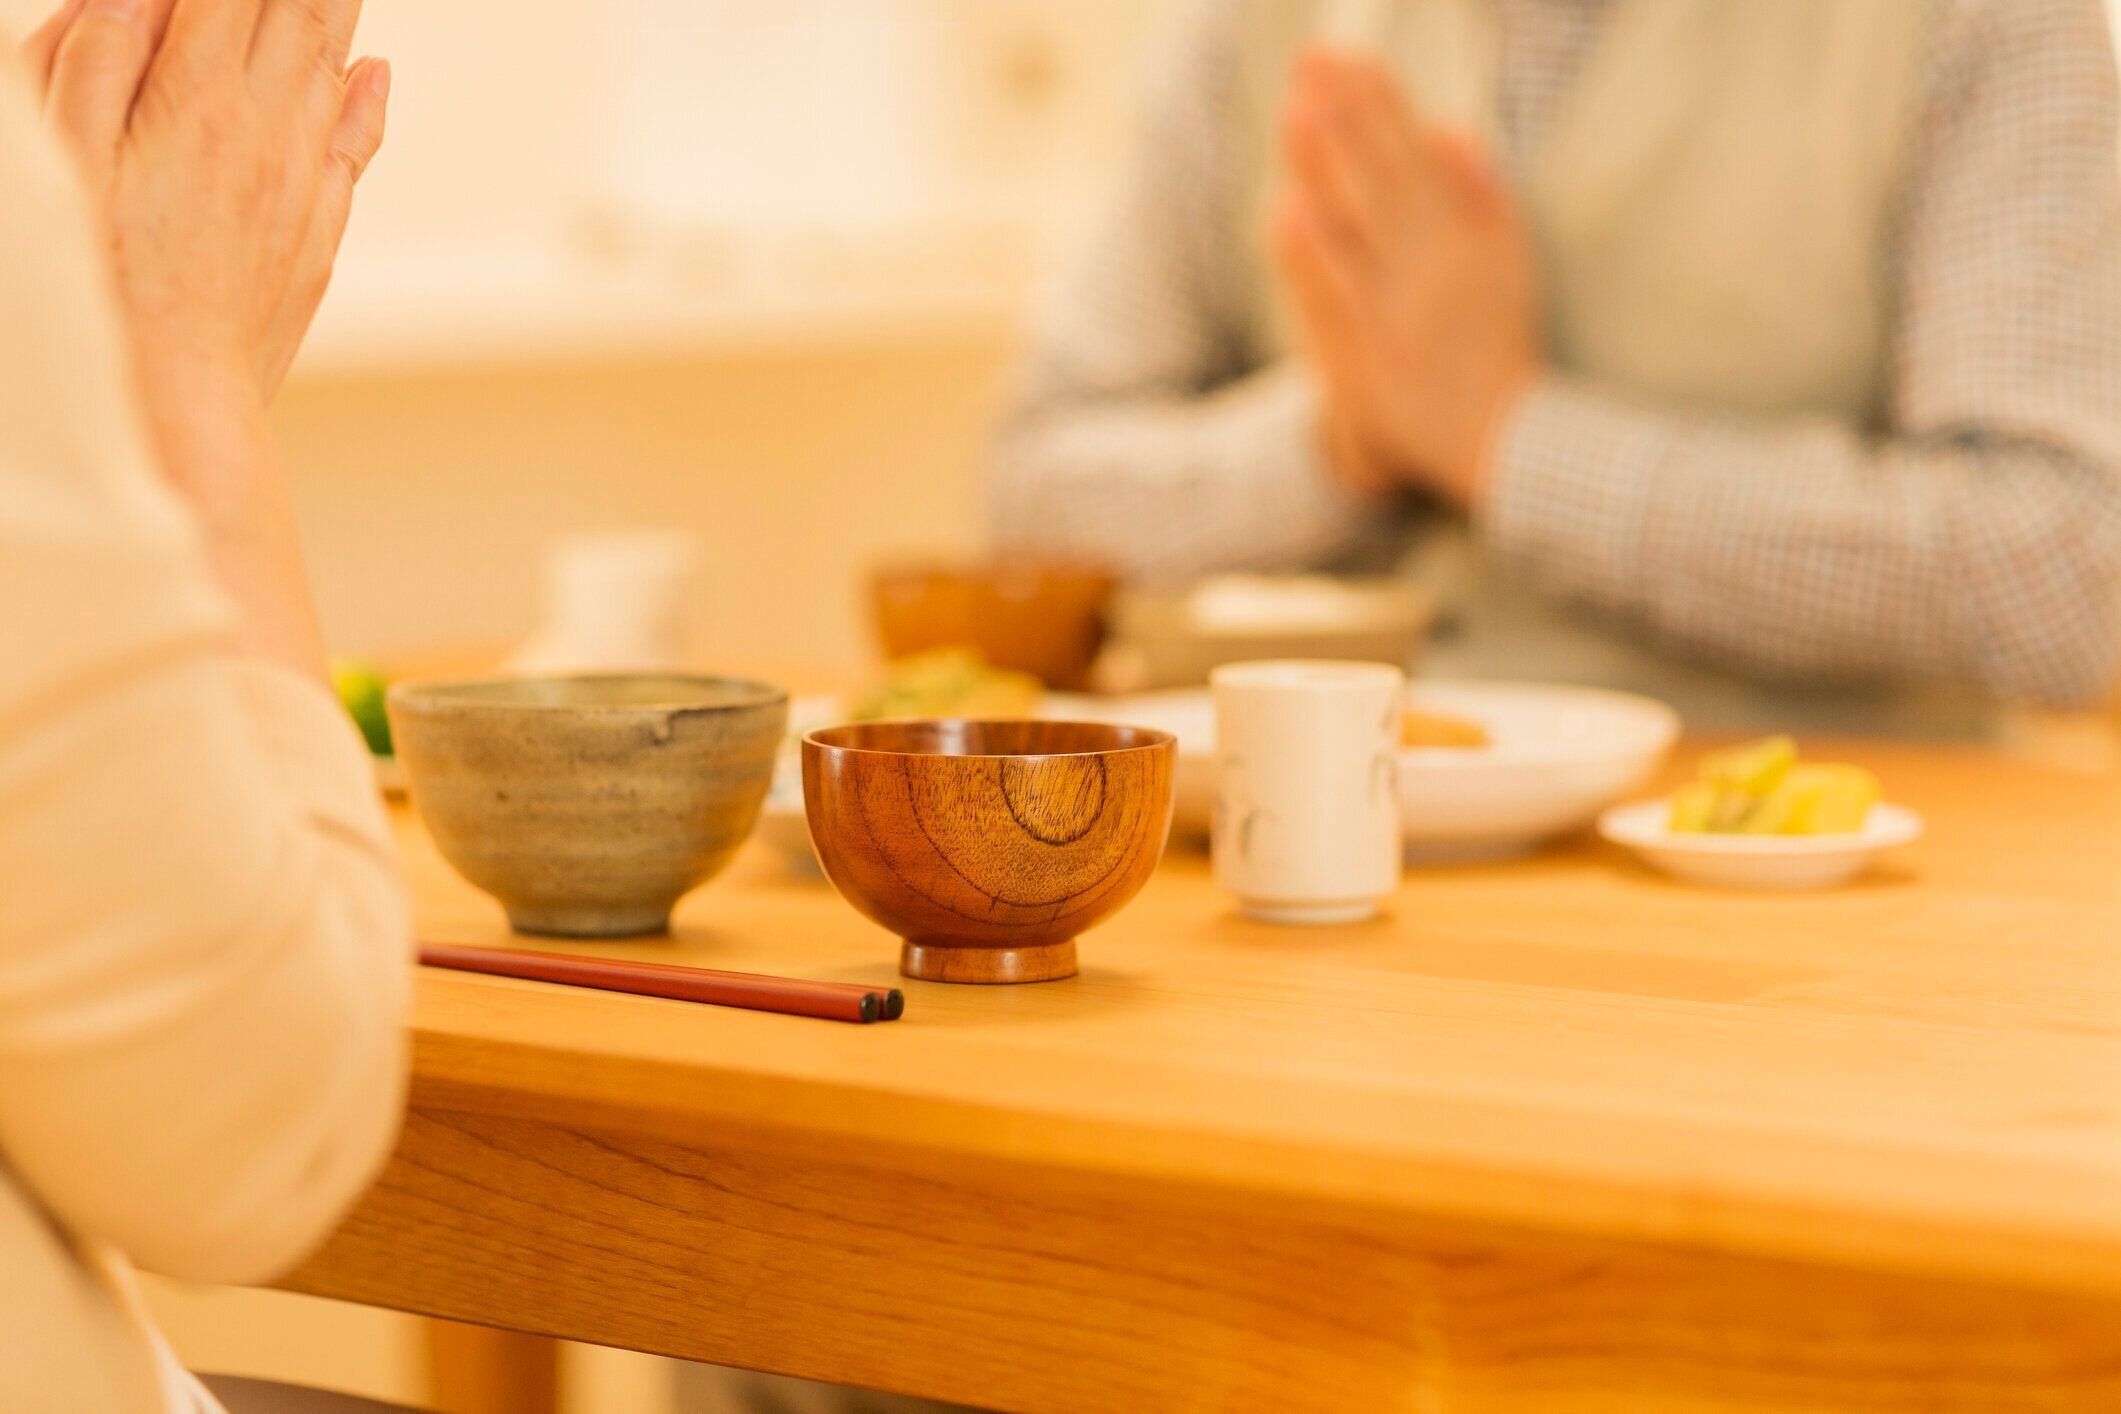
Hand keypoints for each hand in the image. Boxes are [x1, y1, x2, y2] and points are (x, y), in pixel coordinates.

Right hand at [17, 0, 390, 404]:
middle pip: (299, 18)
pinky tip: (372, 71)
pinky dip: (363, 99)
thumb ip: (100, 56)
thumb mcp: (65, 154)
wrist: (174, 397)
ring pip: (331, 73)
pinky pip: (351, 149)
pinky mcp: (314, 237)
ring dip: (335, 14)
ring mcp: (300, 186)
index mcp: (196, 101)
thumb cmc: (98, 285)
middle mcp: (266, 135)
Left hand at [1274, 50, 1538, 507]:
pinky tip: (1288, 210)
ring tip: (1297, 110)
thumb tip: (1449, 130)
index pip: (1411, 159)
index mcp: (1463, 241)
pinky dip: (1314, 257)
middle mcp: (1429, 268)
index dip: (1378, 106)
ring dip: (1329, 168)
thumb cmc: (1499, 352)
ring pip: (1357, 227)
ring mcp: (1396, 312)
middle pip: (1379, 179)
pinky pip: (1336, 300)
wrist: (1505, 444)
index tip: (1347, 59)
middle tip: (1313, 60)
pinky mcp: (1366, 359)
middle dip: (1346, 116)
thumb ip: (1481, 198)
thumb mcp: (1510, 267)